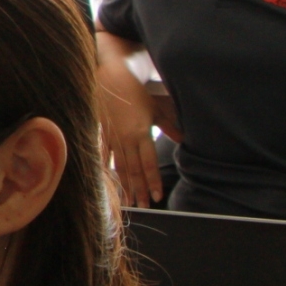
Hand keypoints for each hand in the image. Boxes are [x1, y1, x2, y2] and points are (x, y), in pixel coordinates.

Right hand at [98, 87, 164, 207]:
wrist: (109, 79)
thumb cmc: (134, 92)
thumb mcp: (155, 108)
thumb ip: (169, 126)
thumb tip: (182, 140)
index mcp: (141, 134)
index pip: (148, 163)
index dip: (153, 181)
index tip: (157, 196)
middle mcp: (126, 140)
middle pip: (134, 170)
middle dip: (139, 189)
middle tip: (144, 206)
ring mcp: (113, 139)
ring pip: (120, 167)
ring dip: (126, 185)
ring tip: (130, 201)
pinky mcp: (103, 135)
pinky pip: (105, 156)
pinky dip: (108, 170)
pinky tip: (108, 181)